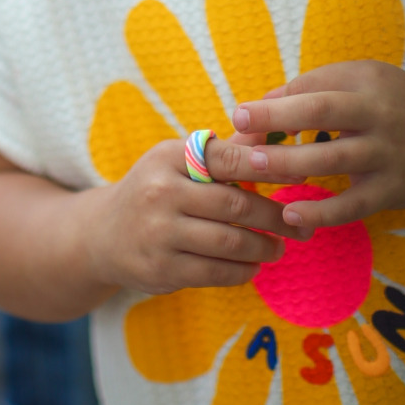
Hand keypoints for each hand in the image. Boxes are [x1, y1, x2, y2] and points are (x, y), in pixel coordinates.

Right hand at [84, 139, 304, 296]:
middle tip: (301, 224)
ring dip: (263, 247)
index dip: (268, 167)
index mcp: (169, 157)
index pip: (227, 159)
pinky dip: (243, 271)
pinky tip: (253, 266)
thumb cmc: (155, 190)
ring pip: (229, 243)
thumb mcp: (179, 160)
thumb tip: (272, 131)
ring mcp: (160, 233)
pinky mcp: (161, 269)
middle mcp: (162, 192)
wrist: (103, 235)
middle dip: (275, 217)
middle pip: (235, 206)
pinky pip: (215, 273)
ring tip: (279, 247)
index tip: (300, 176)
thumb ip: (224, 151)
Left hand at [205, 61, 404, 231]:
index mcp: (367, 82)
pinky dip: (321, 213)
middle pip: (323, 115)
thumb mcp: (364, 80)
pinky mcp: (392, 192)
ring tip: (253, 172)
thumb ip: (317, 87)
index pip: (315, 87)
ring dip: (290, 166)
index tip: (240, 114)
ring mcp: (387, 155)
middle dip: (277, 124)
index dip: (276, 102)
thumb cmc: (398, 104)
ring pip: (334, 160)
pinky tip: (290, 217)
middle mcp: (379, 114)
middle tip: (239, 135)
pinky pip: (353, 205)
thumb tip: (264, 105)